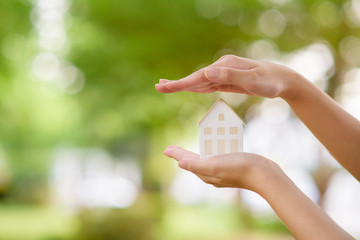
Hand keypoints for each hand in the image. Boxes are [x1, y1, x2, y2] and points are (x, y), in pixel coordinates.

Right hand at [155, 55, 302, 98]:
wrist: (282, 80)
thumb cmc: (270, 81)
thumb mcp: (252, 80)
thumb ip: (230, 76)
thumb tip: (207, 72)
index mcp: (224, 66)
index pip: (198, 77)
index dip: (180, 83)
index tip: (165, 87)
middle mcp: (221, 68)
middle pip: (195, 78)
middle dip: (176, 84)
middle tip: (158, 87)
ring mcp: (224, 74)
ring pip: (199, 81)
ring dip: (183, 85)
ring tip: (167, 87)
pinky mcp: (227, 81)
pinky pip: (208, 85)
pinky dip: (196, 87)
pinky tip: (190, 88)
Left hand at [164, 145, 280, 192]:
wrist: (263, 175)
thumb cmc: (239, 168)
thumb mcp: (215, 165)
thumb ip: (197, 165)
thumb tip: (180, 164)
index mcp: (205, 172)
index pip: (187, 162)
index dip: (176, 154)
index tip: (166, 149)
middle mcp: (212, 173)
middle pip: (193, 161)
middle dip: (182, 155)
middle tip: (172, 148)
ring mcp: (222, 171)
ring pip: (204, 161)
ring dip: (195, 154)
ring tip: (188, 150)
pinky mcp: (232, 167)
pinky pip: (216, 158)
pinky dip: (210, 152)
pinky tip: (212, 150)